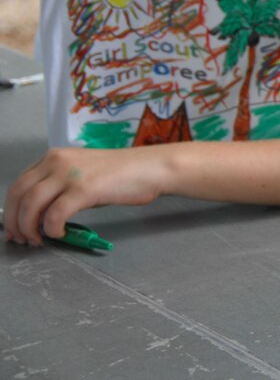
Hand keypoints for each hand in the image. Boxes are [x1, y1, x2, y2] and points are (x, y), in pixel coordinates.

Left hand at [3, 147, 169, 245]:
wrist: (150, 168)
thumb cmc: (123, 174)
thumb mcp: (83, 173)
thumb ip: (61, 187)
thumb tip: (42, 214)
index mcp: (55, 157)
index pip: (19, 183)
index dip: (12, 209)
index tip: (16, 226)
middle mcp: (57, 161)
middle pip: (18, 194)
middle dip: (14, 221)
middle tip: (20, 238)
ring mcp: (70, 174)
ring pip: (31, 204)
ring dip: (28, 227)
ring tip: (37, 240)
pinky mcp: (84, 189)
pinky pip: (55, 214)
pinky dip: (51, 229)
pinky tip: (60, 234)